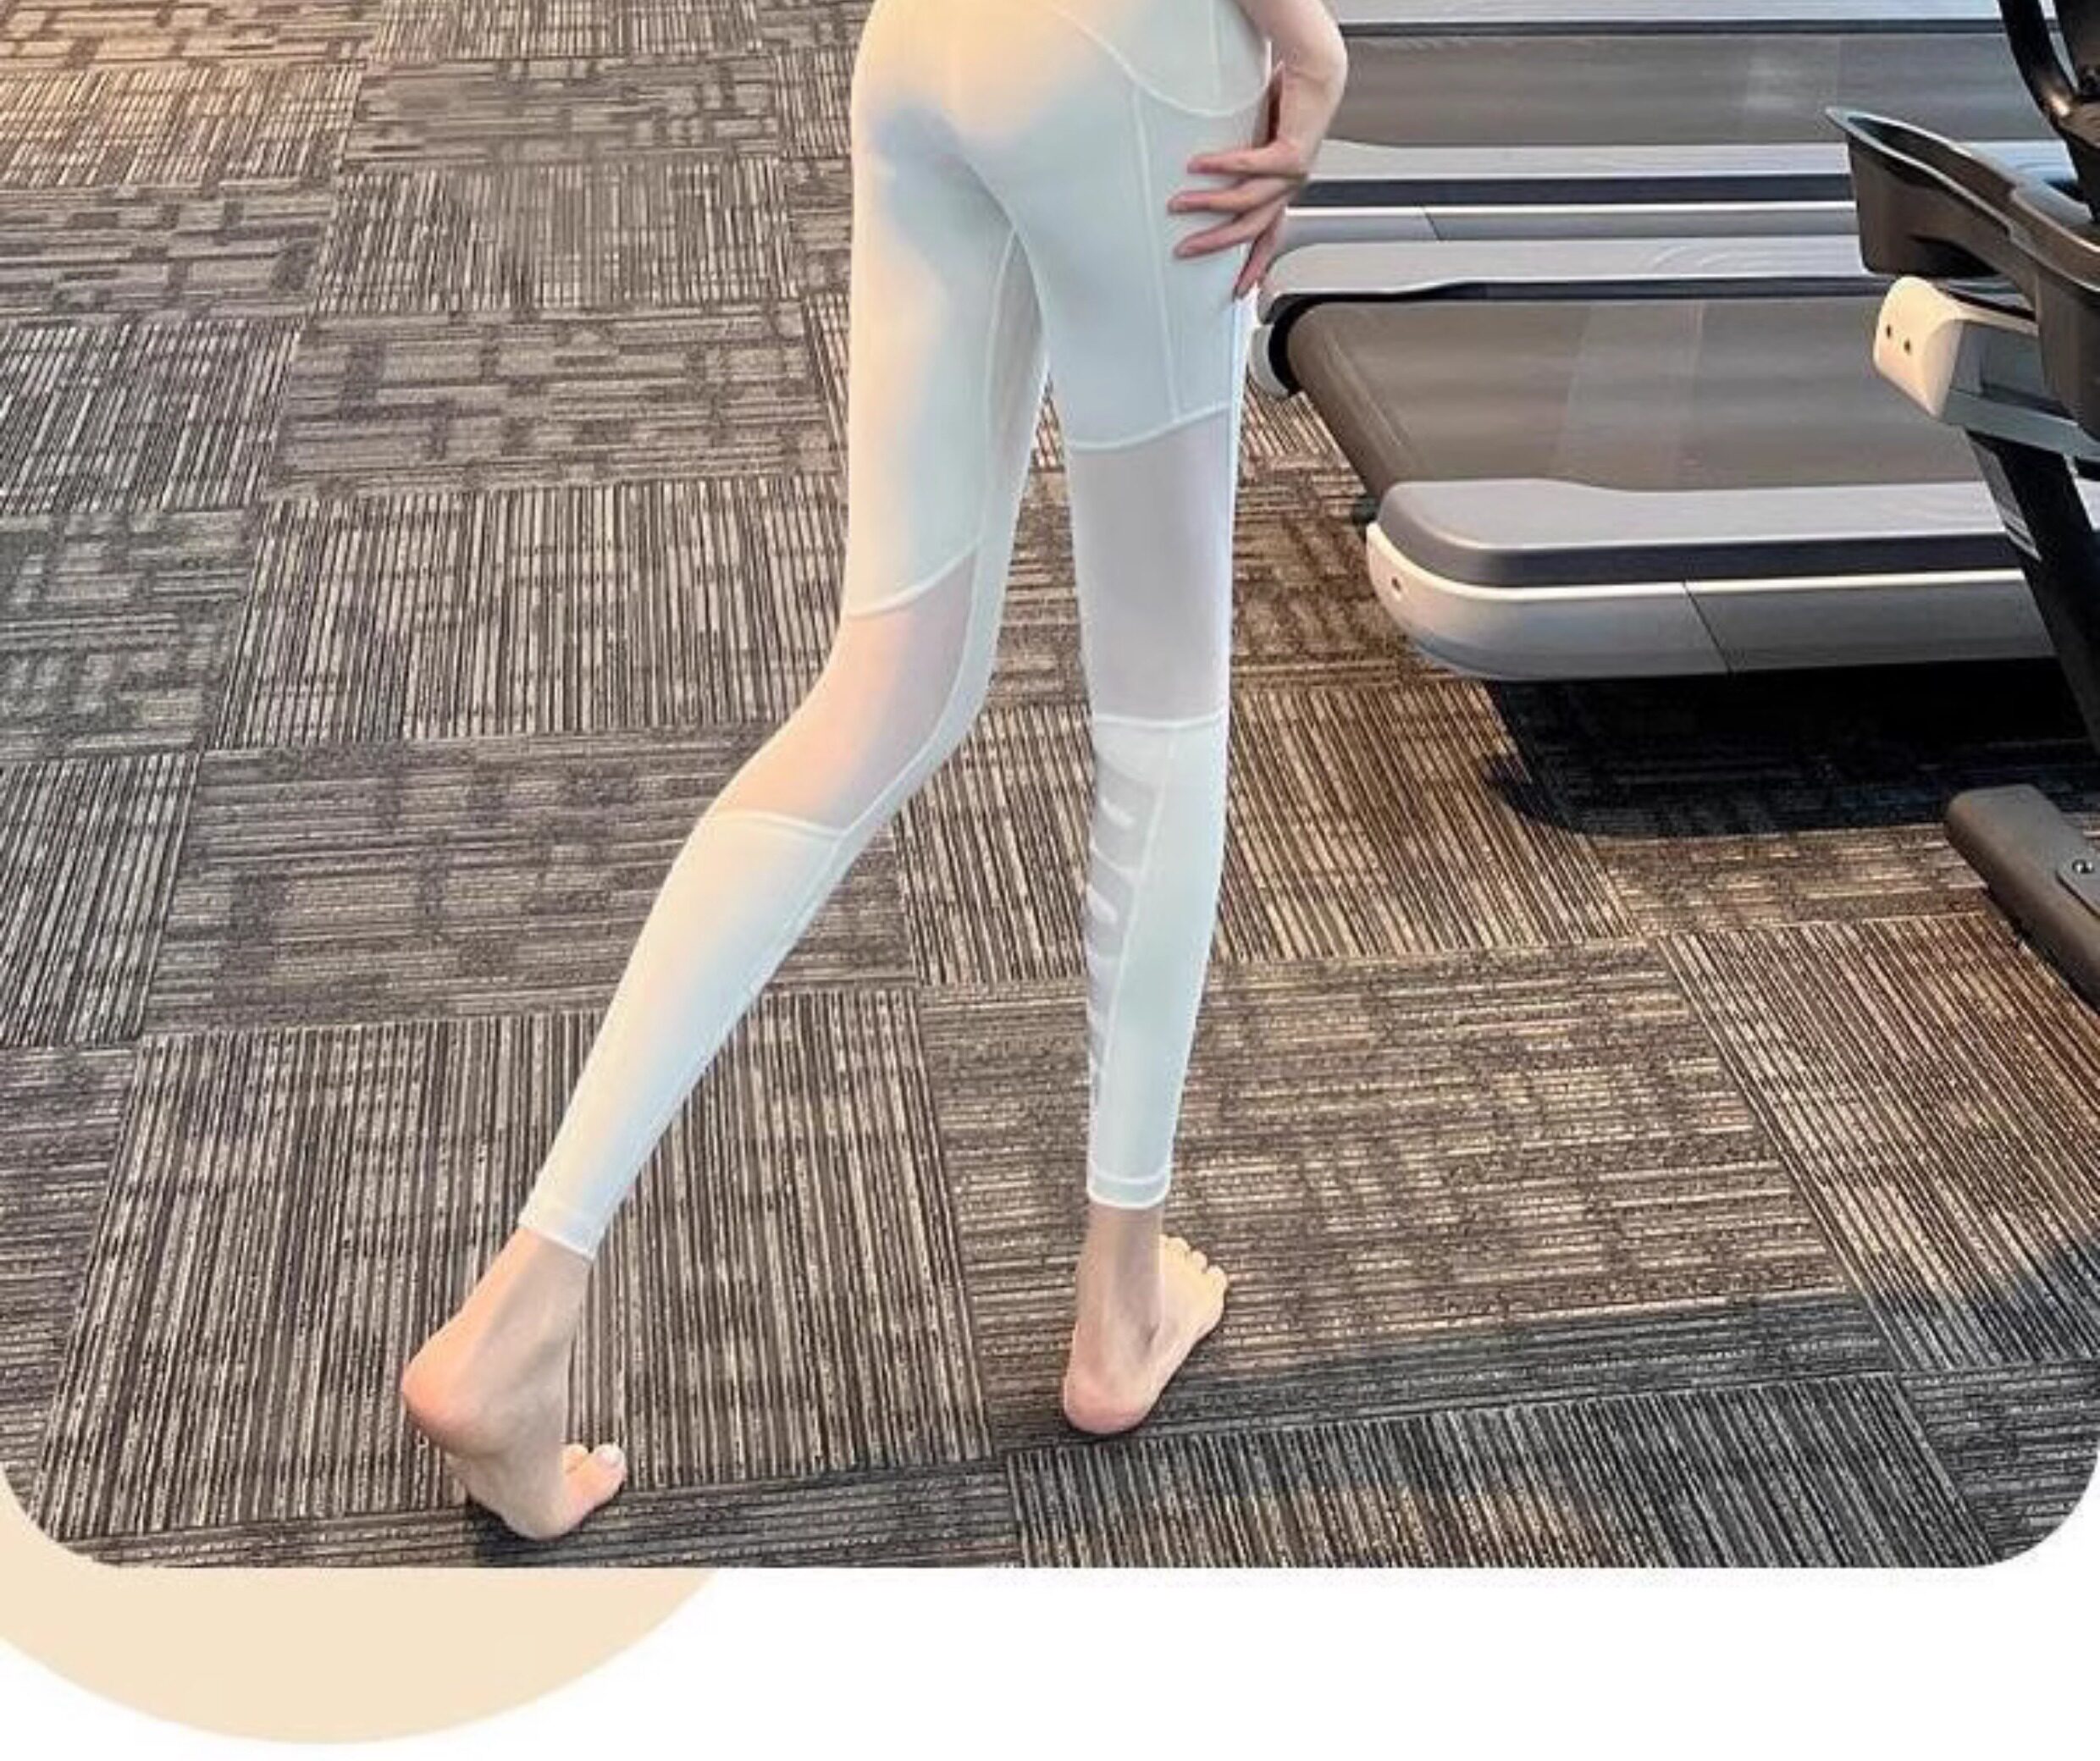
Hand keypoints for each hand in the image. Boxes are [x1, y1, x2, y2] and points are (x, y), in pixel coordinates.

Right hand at [1168, 52, 1348, 297]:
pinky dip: (1220, 166)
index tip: (1238, 292)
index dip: (1253, 266)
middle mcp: (1290, 187)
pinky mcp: (1291, 153)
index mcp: (1283, 190)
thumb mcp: (1256, 140)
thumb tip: (1197, 170)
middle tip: (1184, 250)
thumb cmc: (1287, 98)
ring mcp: (1293, 174)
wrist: (1316, 69)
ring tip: (1178, 203)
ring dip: (1207, 204)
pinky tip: (1196, 165)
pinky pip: (1249, 166)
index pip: (1268, 238)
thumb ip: (1236, 162)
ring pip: (1245, 202)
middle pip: (1250, 230)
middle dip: (1215, 245)